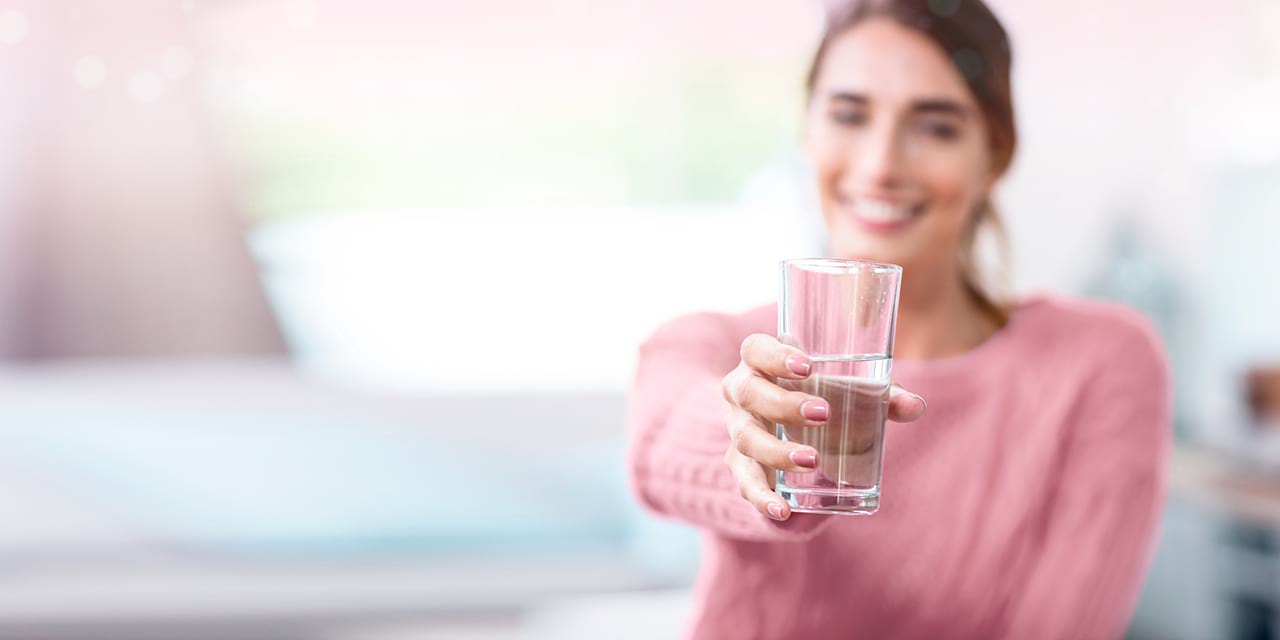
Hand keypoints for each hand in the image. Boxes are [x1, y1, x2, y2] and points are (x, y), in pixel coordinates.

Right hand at [720, 334, 926, 520]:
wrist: (784, 432)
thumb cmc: (819, 398)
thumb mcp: (847, 393)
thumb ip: (882, 397)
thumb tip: (916, 407)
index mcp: (761, 363)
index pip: (755, 350)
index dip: (775, 355)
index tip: (808, 367)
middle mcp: (741, 393)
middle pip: (748, 393)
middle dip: (783, 404)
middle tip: (824, 413)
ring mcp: (738, 430)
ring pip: (746, 439)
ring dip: (776, 450)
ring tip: (812, 460)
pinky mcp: (741, 465)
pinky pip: (745, 482)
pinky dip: (761, 497)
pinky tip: (782, 509)